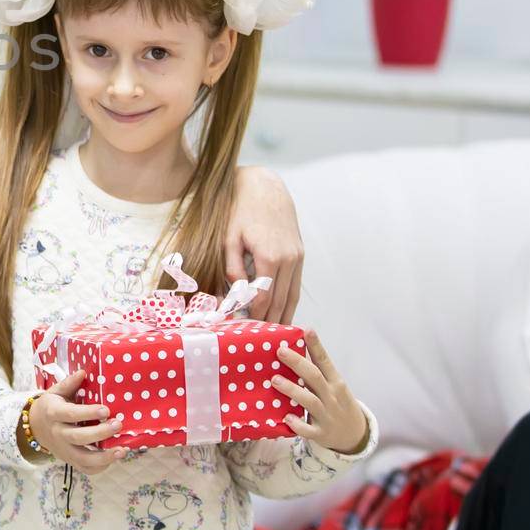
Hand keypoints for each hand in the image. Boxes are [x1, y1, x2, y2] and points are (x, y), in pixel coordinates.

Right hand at [26, 370, 124, 476]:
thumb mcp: (55, 392)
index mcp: (54, 413)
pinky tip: (114, 457)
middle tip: (118, 424)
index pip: (71, 414)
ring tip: (122, 450)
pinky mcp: (70, 460)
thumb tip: (84, 372)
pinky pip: (85, 469)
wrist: (35, 427)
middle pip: (78, 437)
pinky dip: (100, 467)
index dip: (88, 413)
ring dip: (104, 457)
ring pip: (83, 459)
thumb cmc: (51, 406)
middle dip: (100, 433)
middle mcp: (58, 434)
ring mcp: (64, 450)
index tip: (106, 409)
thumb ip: (69, 383)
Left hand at [227, 166, 303, 323]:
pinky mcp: (300, 254)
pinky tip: (283, 313)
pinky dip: (290, 302)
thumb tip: (235, 291)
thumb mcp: (229, 236)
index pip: (262, 298)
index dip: (252, 316)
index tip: (243, 329)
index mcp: (269, 257)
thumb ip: (232, 265)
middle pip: (279, 301)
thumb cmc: (241, 210)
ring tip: (274, 336)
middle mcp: (288, 260)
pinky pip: (296, 285)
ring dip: (283, 317)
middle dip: (269, 323)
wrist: (266, 187)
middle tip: (259, 341)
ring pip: (292, 296)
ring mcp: (297, 258)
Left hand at [272, 330, 369, 455]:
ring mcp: (327, 415)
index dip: (316, 346)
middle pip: (315, 377)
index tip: (307, 330)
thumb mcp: (333, 386)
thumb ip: (316, 371)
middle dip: (298, 363)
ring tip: (275, 380)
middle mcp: (332, 397)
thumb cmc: (336, 403)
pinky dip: (298, 425)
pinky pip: (309, 430)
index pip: (325, 361)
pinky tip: (286, 418)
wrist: (354, 435)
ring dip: (293, 390)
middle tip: (280, 351)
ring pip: (310, 401)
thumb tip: (293, 348)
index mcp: (335, 382)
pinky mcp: (321, 433)